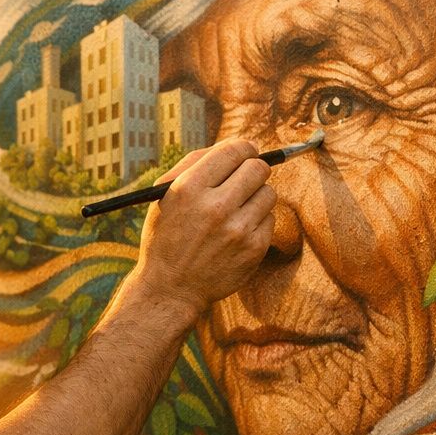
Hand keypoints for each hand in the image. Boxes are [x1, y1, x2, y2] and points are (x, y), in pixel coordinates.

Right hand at [134, 137, 276, 315]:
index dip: (244, 148)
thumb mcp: (165, 196)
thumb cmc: (167, 236)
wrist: (170, 288)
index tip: (246, 153)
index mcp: (189, 188)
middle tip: (245, 180)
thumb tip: (236, 146)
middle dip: (253, 170)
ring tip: (237, 210)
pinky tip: (238, 232)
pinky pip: (270, 220)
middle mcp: (215, 207)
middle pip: (258, 168)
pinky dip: (257, 222)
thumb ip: (194, 164)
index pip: (234, 150)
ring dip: (256, 197)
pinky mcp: (253, 249)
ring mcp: (237, 229)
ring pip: (268, 193)